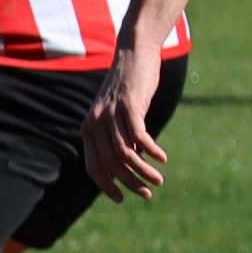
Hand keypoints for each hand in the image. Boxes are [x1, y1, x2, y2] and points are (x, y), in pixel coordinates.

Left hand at [83, 60, 171, 201]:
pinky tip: (162, 158)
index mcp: (89, 129)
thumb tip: (131, 164)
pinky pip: (139, 135)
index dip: (106, 185)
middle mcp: (95, 123)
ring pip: (125, 153)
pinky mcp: (129, 104)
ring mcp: (111, 113)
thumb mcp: (120, 116)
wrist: (134, 53)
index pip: (94, 166)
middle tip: (148, 193)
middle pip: (111, 164)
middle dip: (130, 183)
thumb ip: (121, 138)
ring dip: (143, 171)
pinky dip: (151, 150)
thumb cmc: (129, 88)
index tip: (121, 199)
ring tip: (159, 180)